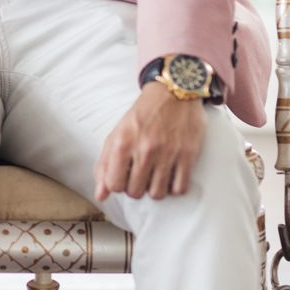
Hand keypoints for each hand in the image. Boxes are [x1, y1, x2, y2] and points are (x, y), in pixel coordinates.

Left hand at [94, 83, 205, 202]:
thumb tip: (100, 196)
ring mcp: (168, 153)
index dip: (118, 184)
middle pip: (135, 192)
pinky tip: (171, 174)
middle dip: (136, 187)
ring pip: (157, 194)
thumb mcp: (117, 134)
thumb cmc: (141, 116)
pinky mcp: (188, 155)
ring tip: (155, 174)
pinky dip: (174, 187)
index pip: (114, 185)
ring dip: (155, 188)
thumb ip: (104, 164)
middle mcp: (144, 149)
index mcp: (122, 143)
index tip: (124, 175)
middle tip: (141, 174)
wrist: (172, 93)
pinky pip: (179, 189)